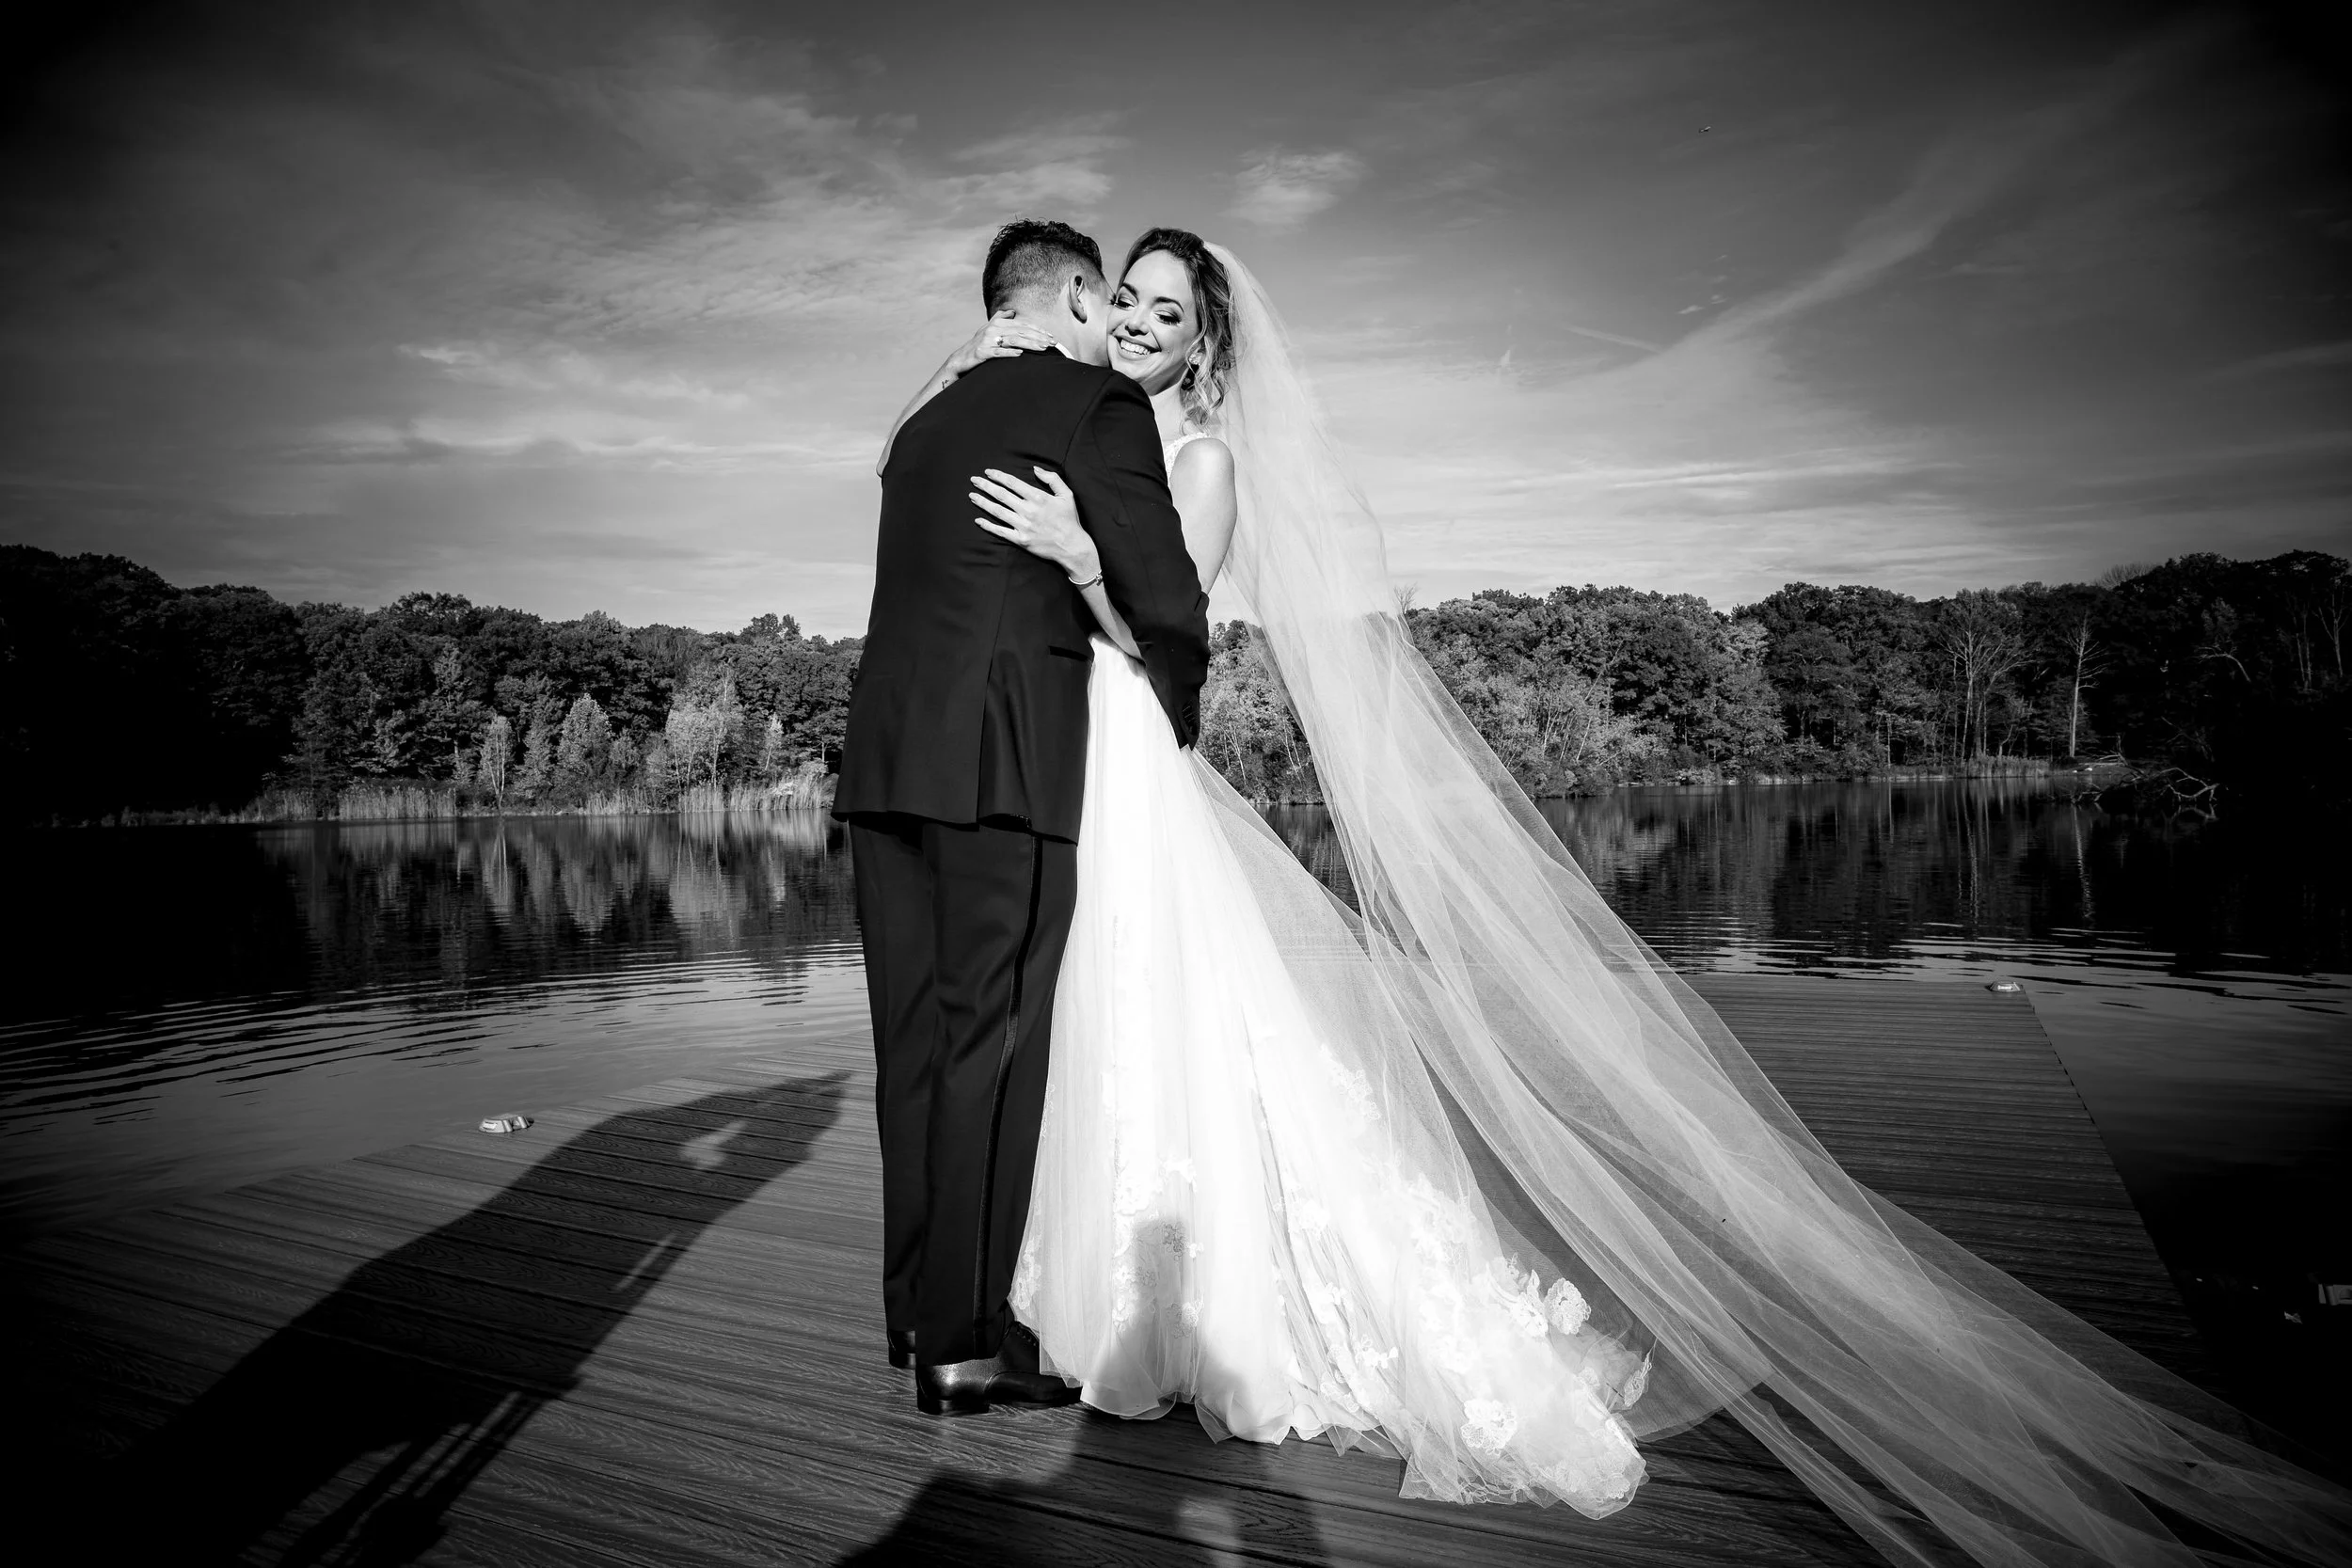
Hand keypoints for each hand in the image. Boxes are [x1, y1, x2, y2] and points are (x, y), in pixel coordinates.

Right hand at [946, 310, 1056, 376]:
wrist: (960, 359)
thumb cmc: (978, 345)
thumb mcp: (988, 329)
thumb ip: (1000, 318)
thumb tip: (1012, 311)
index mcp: (997, 323)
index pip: (1022, 324)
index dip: (1037, 329)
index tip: (1050, 336)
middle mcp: (992, 329)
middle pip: (1020, 331)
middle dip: (1038, 337)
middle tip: (1052, 343)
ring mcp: (987, 340)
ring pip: (1012, 341)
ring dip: (1029, 344)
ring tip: (1043, 349)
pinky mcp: (982, 352)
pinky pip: (998, 352)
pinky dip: (1009, 353)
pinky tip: (1021, 354)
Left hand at [971, 467, 1097, 580]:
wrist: (1072, 547)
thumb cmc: (1070, 520)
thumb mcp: (1067, 495)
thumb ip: (1052, 479)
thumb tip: (1035, 469)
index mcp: (1038, 497)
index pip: (1012, 483)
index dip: (998, 476)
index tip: (988, 472)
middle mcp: (1028, 510)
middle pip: (1001, 495)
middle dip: (985, 486)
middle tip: (974, 480)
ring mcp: (1023, 526)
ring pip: (997, 511)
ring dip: (983, 503)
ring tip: (972, 496)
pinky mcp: (1020, 540)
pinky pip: (1000, 531)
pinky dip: (988, 526)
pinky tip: (978, 520)